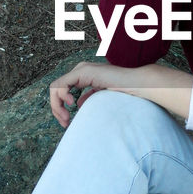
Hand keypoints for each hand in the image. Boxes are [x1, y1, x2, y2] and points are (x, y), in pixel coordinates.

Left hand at [49, 61, 192, 127]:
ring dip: (57, 105)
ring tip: (66, 117)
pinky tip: (71, 105)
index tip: (67, 123)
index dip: (60, 108)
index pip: (62, 91)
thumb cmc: (124, 92)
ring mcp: (81, 70)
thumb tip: (77, 104)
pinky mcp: (84, 72)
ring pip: (55, 87)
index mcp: (83, 76)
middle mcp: (80, 71)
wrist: (137, 85)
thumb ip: (88, 98)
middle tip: (64, 123)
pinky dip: (61, 97)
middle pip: (55, 90)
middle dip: (56, 109)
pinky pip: (62, 85)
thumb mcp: (100, 98)